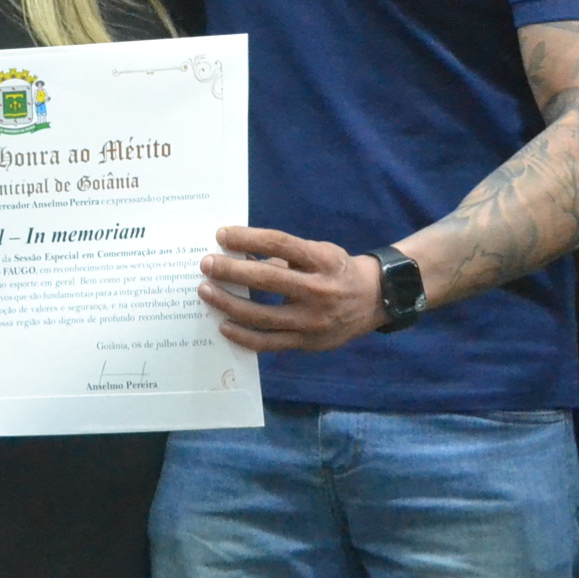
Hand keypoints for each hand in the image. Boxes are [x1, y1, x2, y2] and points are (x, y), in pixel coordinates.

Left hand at [196, 227, 386, 351]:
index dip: (248, 237)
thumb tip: (239, 253)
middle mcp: (318, 290)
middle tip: (206, 264)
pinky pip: (268, 343)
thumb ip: (283, 255)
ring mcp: (312, 320)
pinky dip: (243, 336)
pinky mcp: (306, 342)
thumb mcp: (318, 252)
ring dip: (228, 303)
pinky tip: (224, 325)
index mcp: (322, 260)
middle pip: (266, 279)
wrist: (373, 301)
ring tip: (206, 292)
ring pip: (261, 316)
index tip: (222, 234)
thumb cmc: (337, 270)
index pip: (279, 244)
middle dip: (230, 271)